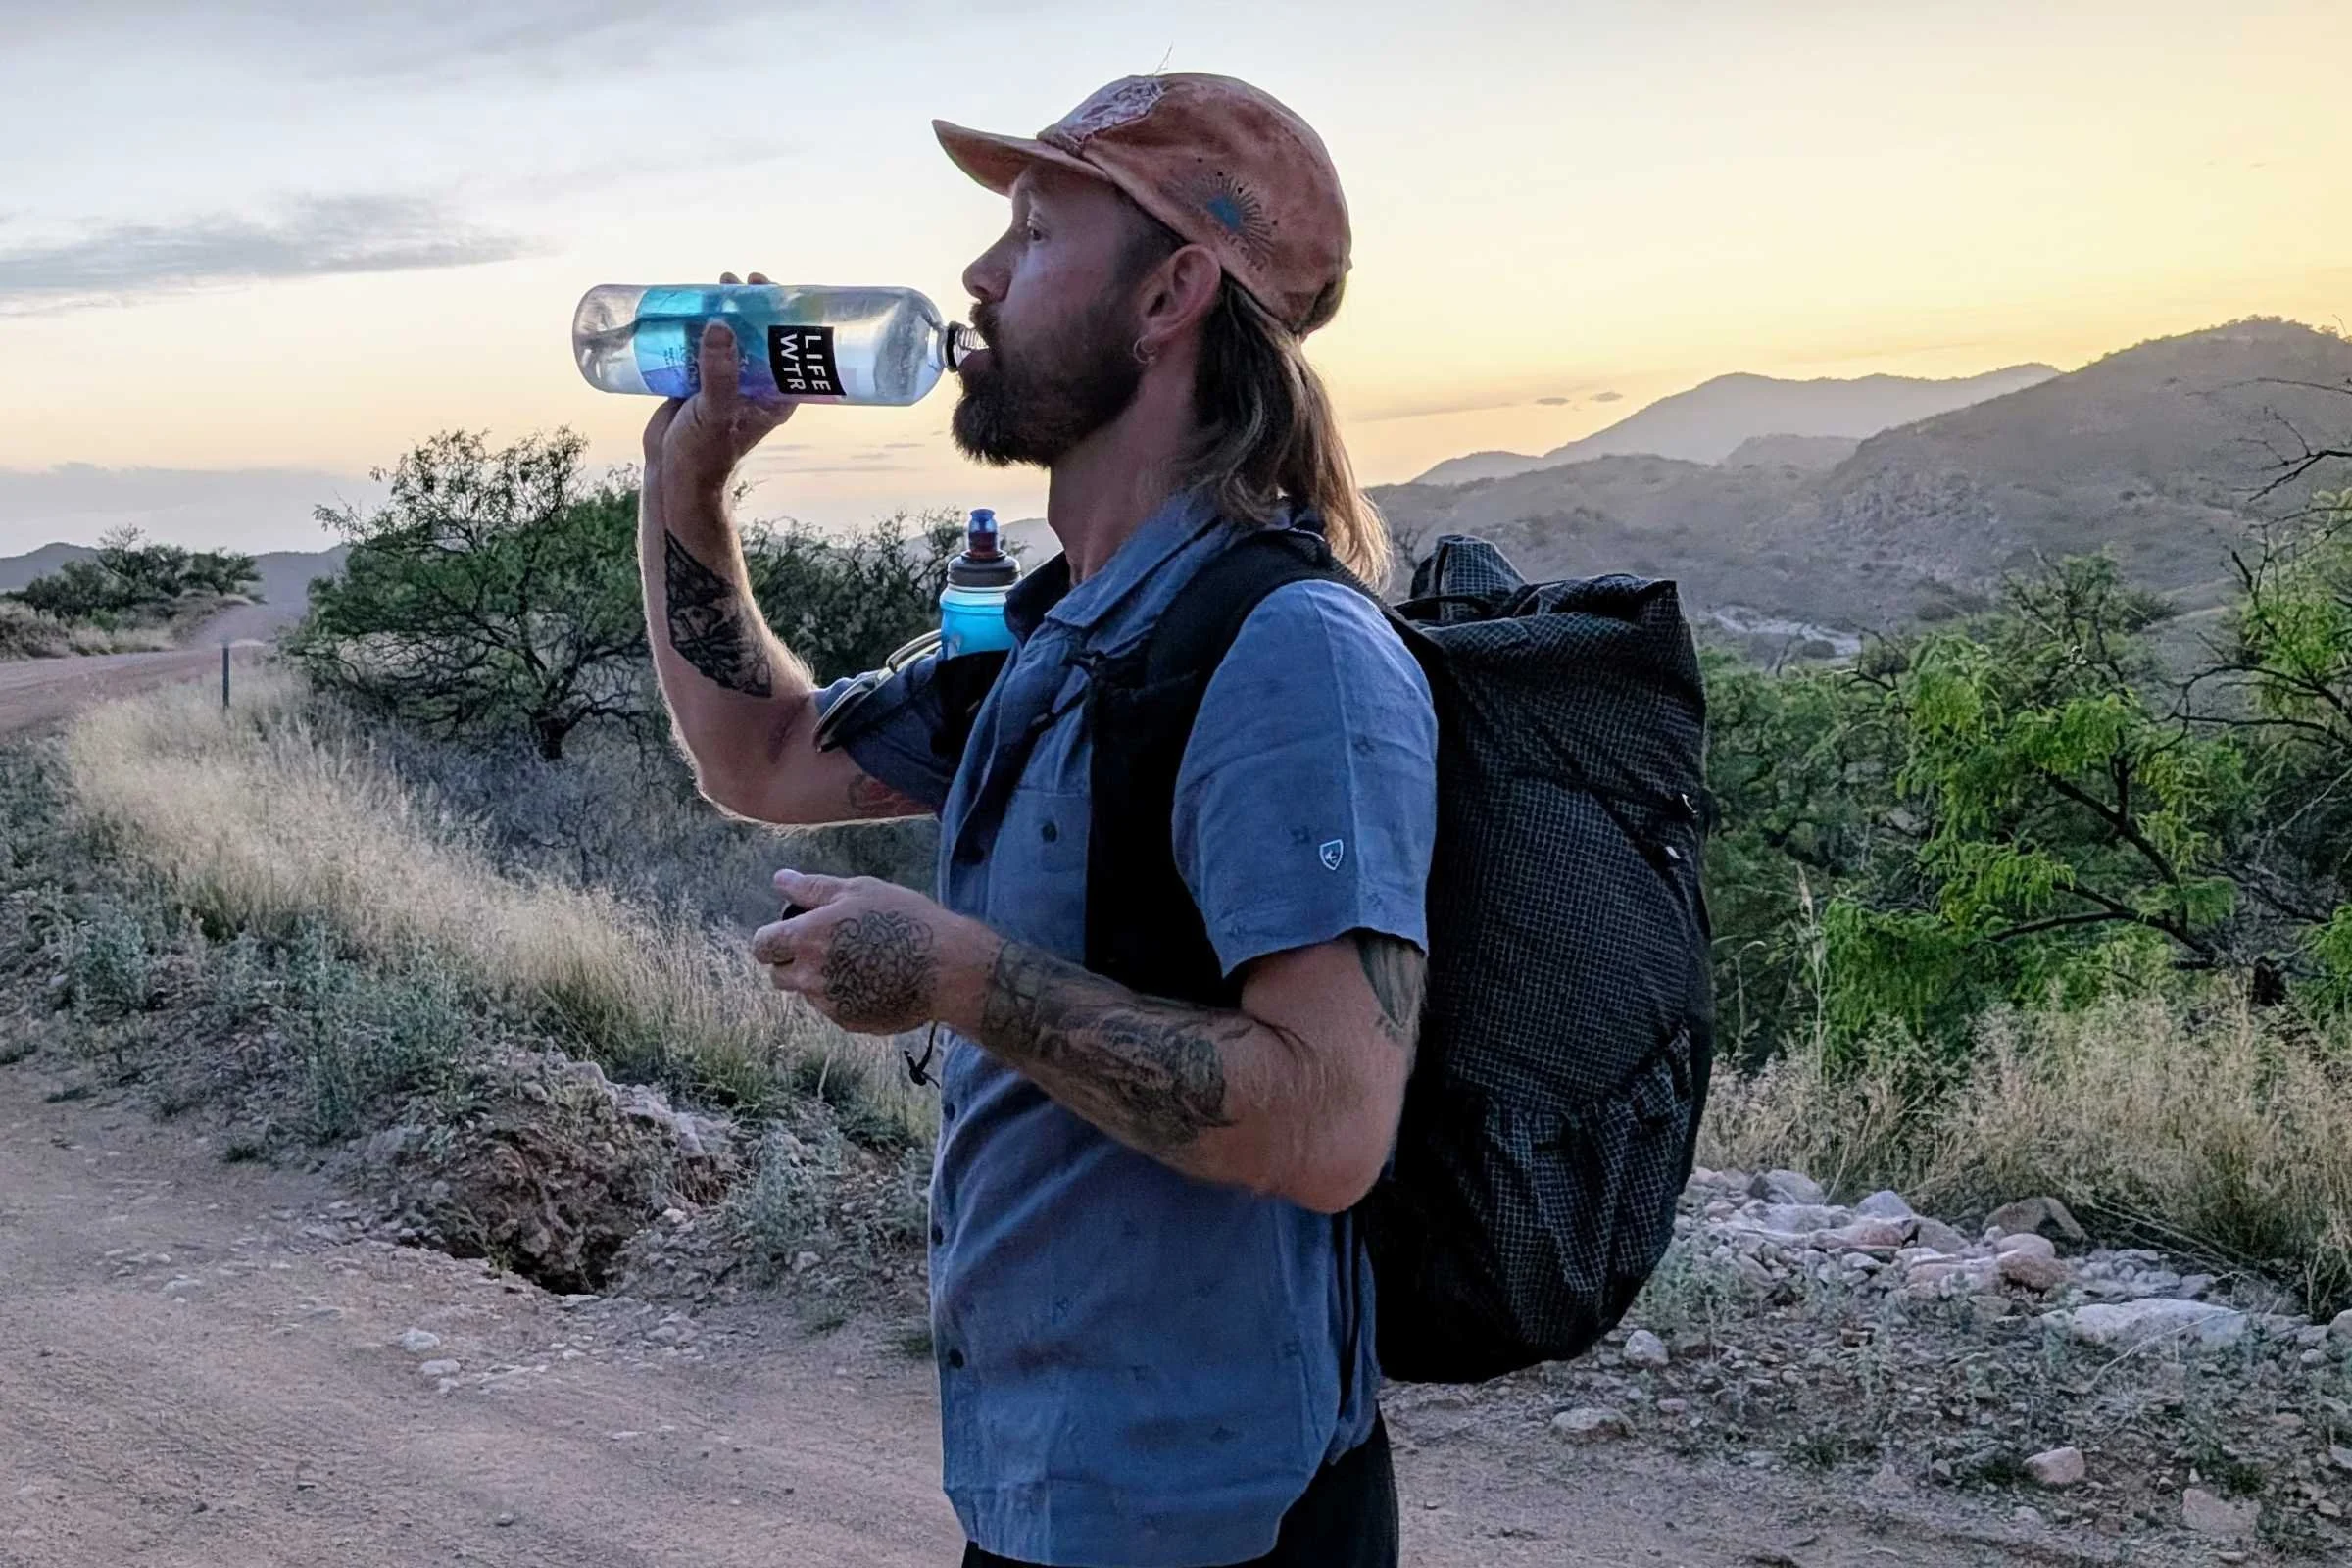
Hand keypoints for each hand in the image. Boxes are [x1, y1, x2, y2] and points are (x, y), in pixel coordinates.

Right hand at [641, 271, 795, 495]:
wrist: (672, 477)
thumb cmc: (703, 454)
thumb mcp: (715, 412)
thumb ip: (719, 373)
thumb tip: (721, 326)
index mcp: (774, 394)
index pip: (788, 346)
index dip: (783, 314)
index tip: (767, 287)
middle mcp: (754, 385)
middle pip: (757, 335)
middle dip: (748, 306)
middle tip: (734, 281)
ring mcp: (726, 382)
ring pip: (728, 339)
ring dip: (721, 312)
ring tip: (710, 286)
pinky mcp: (698, 382)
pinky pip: (700, 347)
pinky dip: (694, 327)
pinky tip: (684, 307)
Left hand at [754, 870, 993, 1035]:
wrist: (946, 967)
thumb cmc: (904, 919)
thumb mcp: (859, 890)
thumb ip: (812, 888)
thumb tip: (780, 880)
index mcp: (806, 938)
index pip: (762, 946)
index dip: (773, 939)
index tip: (791, 934)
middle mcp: (810, 976)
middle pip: (779, 975)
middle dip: (794, 962)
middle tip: (830, 947)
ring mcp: (829, 1004)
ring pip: (808, 993)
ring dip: (822, 980)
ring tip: (863, 961)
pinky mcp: (850, 1023)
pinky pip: (835, 1009)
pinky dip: (847, 996)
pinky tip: (877, 980)